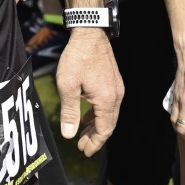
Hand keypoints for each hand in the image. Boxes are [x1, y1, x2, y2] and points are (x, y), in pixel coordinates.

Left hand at [54, 28, 122, 156]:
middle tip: (82, 146)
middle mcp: (116, 95)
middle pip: (108, 124)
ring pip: (109, 114)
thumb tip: (69, 135)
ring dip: (96, 126)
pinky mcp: (113, 80)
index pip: (104, 130)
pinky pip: (108, 104)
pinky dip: (98, 113)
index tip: (84, 152)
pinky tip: (88, 115)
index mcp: (107, 100)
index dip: (95, 143)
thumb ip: (69, 112)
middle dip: (95, 137)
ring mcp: (117, 87)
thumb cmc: (77, 57)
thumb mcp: (68, 86)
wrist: (90, 32)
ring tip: (83, 134)